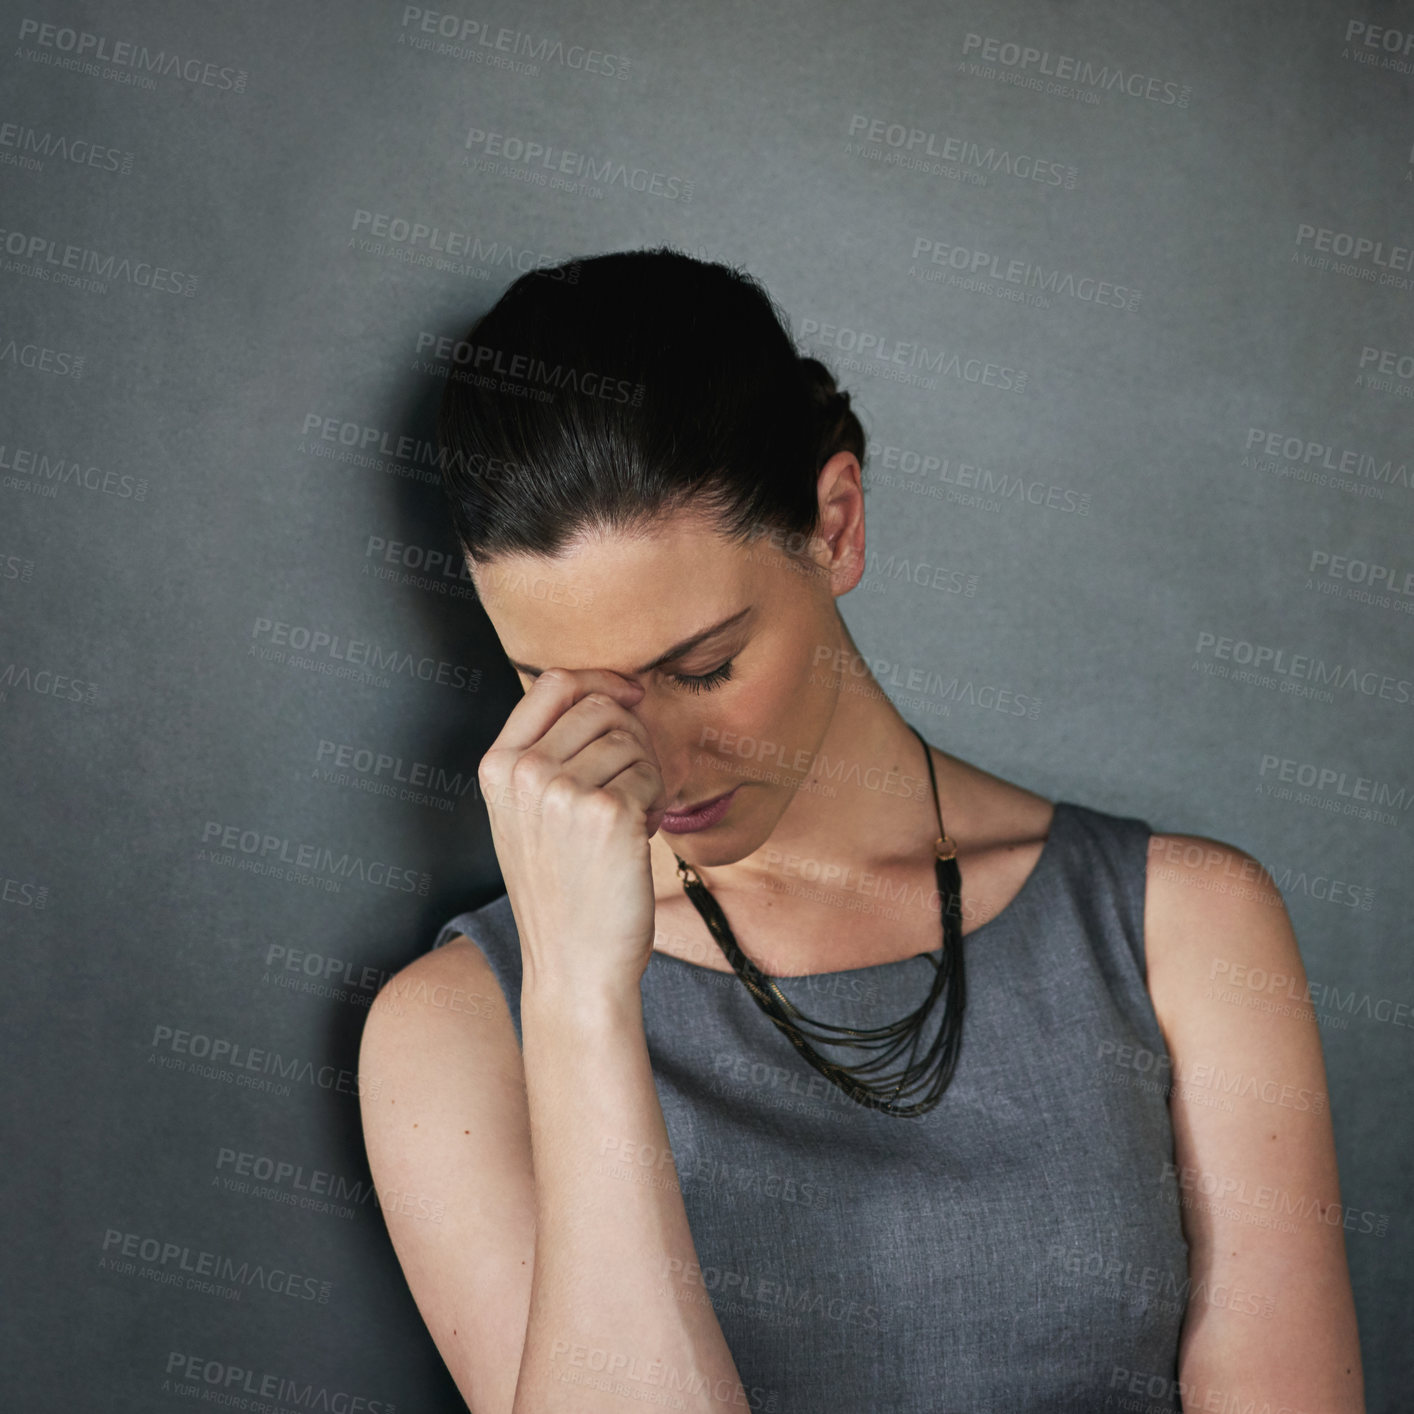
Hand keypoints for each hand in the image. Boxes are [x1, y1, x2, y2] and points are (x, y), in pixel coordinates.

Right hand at [477, 667, 667, 997]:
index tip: (630, 695)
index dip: (601, 680)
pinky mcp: (607, 813)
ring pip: (631, 739)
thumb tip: (610, 694)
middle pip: (601, 706)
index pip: (553, 682)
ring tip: (627, 819)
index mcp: (498, 766)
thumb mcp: (527, 814)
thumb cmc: (561, 889)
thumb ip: (547, 753)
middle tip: (630, 787)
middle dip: (631, 739)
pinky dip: (655, 801)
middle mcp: (523, 772)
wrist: (574, 963)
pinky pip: (651, 774)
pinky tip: (636, 838)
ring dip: (644, 774)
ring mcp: (563, 791)